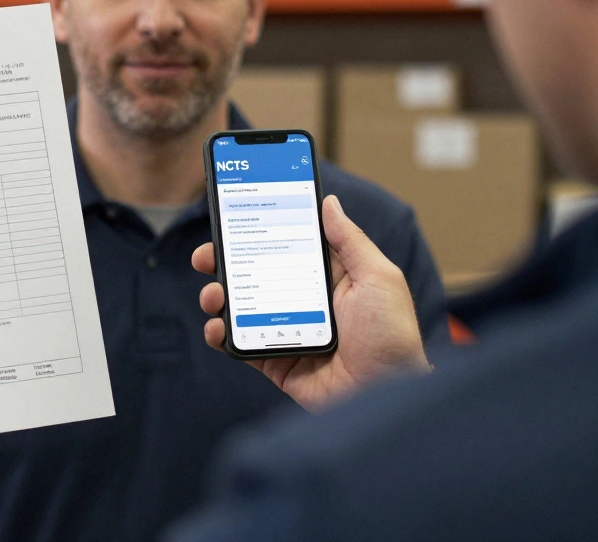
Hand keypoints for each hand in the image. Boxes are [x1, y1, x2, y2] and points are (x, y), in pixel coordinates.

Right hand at [193, 195, 429, 411]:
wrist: (386, 395)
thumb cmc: (392, 336)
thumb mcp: (378, 277)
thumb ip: (350, 240)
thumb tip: (328, 203)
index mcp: (326, 278)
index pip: (285, 248)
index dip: (258, 233)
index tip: (233, 217)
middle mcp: (302, 302)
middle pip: (253, 274)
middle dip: (224, 262)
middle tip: (205, 256)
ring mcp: (284, 331)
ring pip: (239, 307)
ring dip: (217, 296)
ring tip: (213, 295)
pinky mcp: (274, 361)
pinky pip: (239, 344)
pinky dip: (220, 334)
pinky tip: (218, 327)